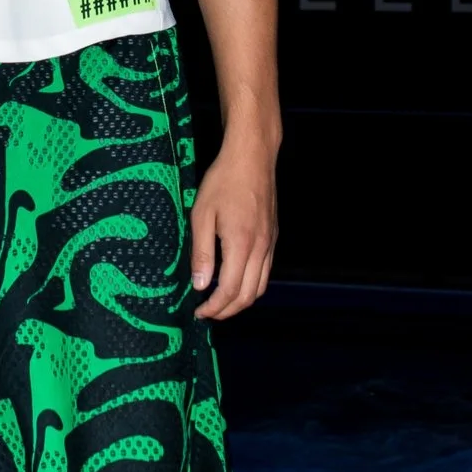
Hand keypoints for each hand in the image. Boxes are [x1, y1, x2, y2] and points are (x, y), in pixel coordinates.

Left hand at [189, 132, 277, 320]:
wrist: (252, 157)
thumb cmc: (223, 181)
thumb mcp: (202, 214)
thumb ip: (202, 253)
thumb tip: (200, 285)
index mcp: (241, 244)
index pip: (229, 290)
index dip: (214, 307)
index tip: (199, 312)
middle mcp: (260, 248)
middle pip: (247, 295)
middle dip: (227, 311)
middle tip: (207, 313)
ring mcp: (270, 243)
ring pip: (260, 286)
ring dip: (240, 301)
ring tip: (220, 303)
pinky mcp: (272, 237)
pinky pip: (265, 272)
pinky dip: (251, 285)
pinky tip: (235, 281)